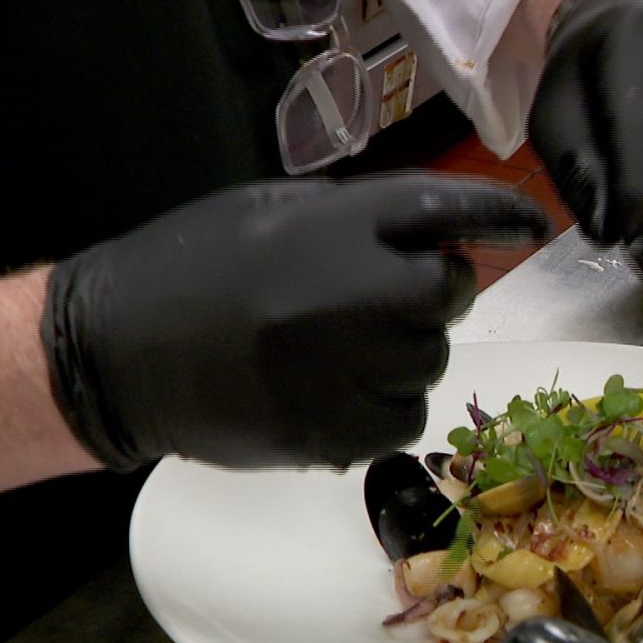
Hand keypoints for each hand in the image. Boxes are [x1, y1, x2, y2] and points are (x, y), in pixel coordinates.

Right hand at [42, 174, 548, 469]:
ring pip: (428, 362)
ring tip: (344, 349)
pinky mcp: (326, 433)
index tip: (531, 224)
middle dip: (439, 291)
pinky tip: (339, 393)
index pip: (438, 210)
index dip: (494, 215)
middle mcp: (342, 293)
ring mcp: (336, 369)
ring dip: (405, 354)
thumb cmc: (188, 270)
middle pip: (447, 293)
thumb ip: (351, 222)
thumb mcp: (267, 213)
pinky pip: (402, 422)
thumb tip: (433, 239)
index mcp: (326, 226)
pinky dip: (385, 408)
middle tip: (402, 297)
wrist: (111, 353)